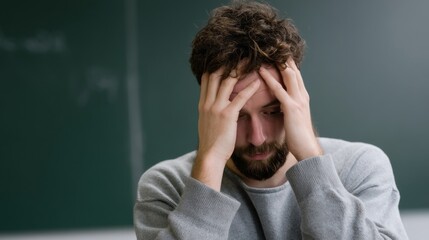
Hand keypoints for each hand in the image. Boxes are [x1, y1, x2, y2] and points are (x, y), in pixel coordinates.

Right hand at [191, 68, 259, 189]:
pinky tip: (258, 81)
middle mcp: (208, 102)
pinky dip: (249, 88)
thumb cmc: (211, 141)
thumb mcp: (206, 122)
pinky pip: (239, 98)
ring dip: (239, 70)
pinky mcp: (227, 115)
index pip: (207, 78)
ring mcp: (216, 108)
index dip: (216, 65)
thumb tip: (213, 104)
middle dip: (228, 62)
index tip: (226, 57)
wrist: (210, 155)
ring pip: (228, 82)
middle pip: (216, 74)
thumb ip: (209, 111)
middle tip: (240, 53)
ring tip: (251, 61)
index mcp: (203, 103)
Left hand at [258, 59, 322, 160]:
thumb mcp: (295, 117)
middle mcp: (302, 95)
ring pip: (288, 75)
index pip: (295, 75)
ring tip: (266, 52)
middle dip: (284, 57)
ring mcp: (298, 100)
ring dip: (277, 63)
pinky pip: (279, 90)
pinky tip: (260, 71)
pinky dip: (269, 79)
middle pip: (293, 70)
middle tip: (272, 44)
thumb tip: (282, 102)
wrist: (307, 149)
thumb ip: (289, 107)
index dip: (287, 63)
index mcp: (302, 97)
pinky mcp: (291, 108)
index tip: (277, 53)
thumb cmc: (299, 136)